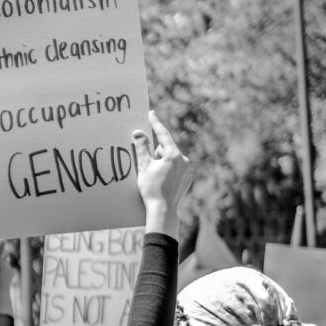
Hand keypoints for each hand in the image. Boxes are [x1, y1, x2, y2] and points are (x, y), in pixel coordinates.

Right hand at [132, 110, 190, 237]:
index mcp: (173, 155)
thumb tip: (138, 133)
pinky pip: (176, 169)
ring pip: (171, 160)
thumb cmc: (151, 189)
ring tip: (153, 176)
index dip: (155, 124)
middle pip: (166, 149)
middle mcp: (183, 160)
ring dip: (162, 162)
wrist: (163, 211)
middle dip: (156, 152)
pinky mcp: (187, 179)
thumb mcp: (143, 166)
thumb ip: (141, 148)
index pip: (163, 135)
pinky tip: (161, 181)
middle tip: (147, 164)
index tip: (151, 113)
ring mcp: (187, 171)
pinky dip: (168, 171)